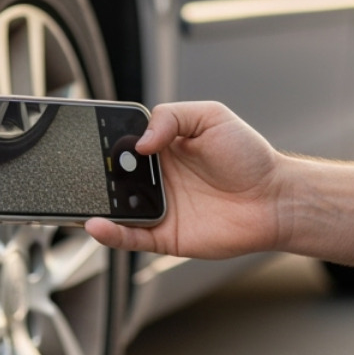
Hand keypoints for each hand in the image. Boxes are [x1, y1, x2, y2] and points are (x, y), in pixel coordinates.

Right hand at [85, 101, 284, 257]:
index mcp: (162, 148)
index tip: (86, 137)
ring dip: (95, 205)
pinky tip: (97, 225)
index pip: (122, 143)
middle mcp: (156, 179)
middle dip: (94, 174)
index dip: (103, 140)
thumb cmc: (249, 157)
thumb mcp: (211, 116)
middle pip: (113, 177)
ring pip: (116, 209)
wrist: (275, 199)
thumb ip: (171, 117)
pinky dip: (111, 235)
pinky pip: (131, 237)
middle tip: (81, 171)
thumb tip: (140, 142)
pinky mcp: (165, 236)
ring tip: (78, 199)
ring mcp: (159, 208)